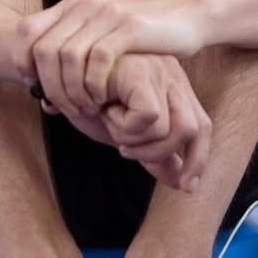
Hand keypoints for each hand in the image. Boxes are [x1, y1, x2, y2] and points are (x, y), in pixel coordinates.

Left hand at [20, 0, 209, 124]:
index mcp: (73, 6)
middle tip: (62, 108)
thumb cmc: (141, 37)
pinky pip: (98, 59)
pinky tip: (102, 99)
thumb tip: (38, 88)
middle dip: (49, 86)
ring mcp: (107, 15)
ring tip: (84, 108)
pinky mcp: (129, 28)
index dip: (22, 60)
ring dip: (71, 89)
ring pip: (68, 56)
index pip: (27, 30)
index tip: (33, 86)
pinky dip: (94, 85)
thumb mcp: (100, 36)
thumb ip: (72, 53)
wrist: (187, 17)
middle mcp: (85, 6)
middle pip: (45, 49)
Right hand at [43, 53, 211, 192]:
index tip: (186, 187)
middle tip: (124, 149)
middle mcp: (171, 75)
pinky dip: (123, 126)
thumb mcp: (125, 131)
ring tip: (110, 123)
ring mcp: (158, 70)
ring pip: (169, 130)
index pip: (201, 127)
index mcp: (172, 88)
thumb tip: (182, 183)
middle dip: (161, 155)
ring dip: (135, 141)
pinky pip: (149, 117)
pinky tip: (103, 111)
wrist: (55, 73)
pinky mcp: (140, 71)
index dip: (198, 160)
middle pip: (195, 130)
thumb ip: (154, 152)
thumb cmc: (87, 99)